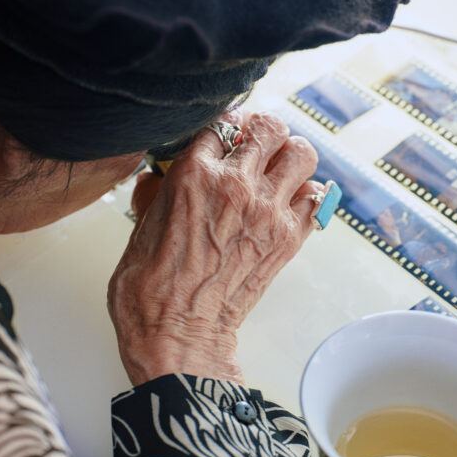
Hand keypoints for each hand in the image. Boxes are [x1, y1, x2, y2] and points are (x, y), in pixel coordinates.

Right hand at [107, 113, 321, 384]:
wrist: (177, 332)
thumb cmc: (150, 286)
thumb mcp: (141, 225)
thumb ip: (156, 191)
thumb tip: (159, 178)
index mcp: (194, 175)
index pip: (222, 124)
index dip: (225, 128)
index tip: (226, 135)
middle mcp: (236, 185)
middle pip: (269, 128)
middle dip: (262, 132)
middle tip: (254, 145)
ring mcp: (267, 211)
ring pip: (301, 154)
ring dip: (290, 155)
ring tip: (277, 168)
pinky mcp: (287, 238)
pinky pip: (315, 197)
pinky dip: (305, 193)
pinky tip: (286, 202)